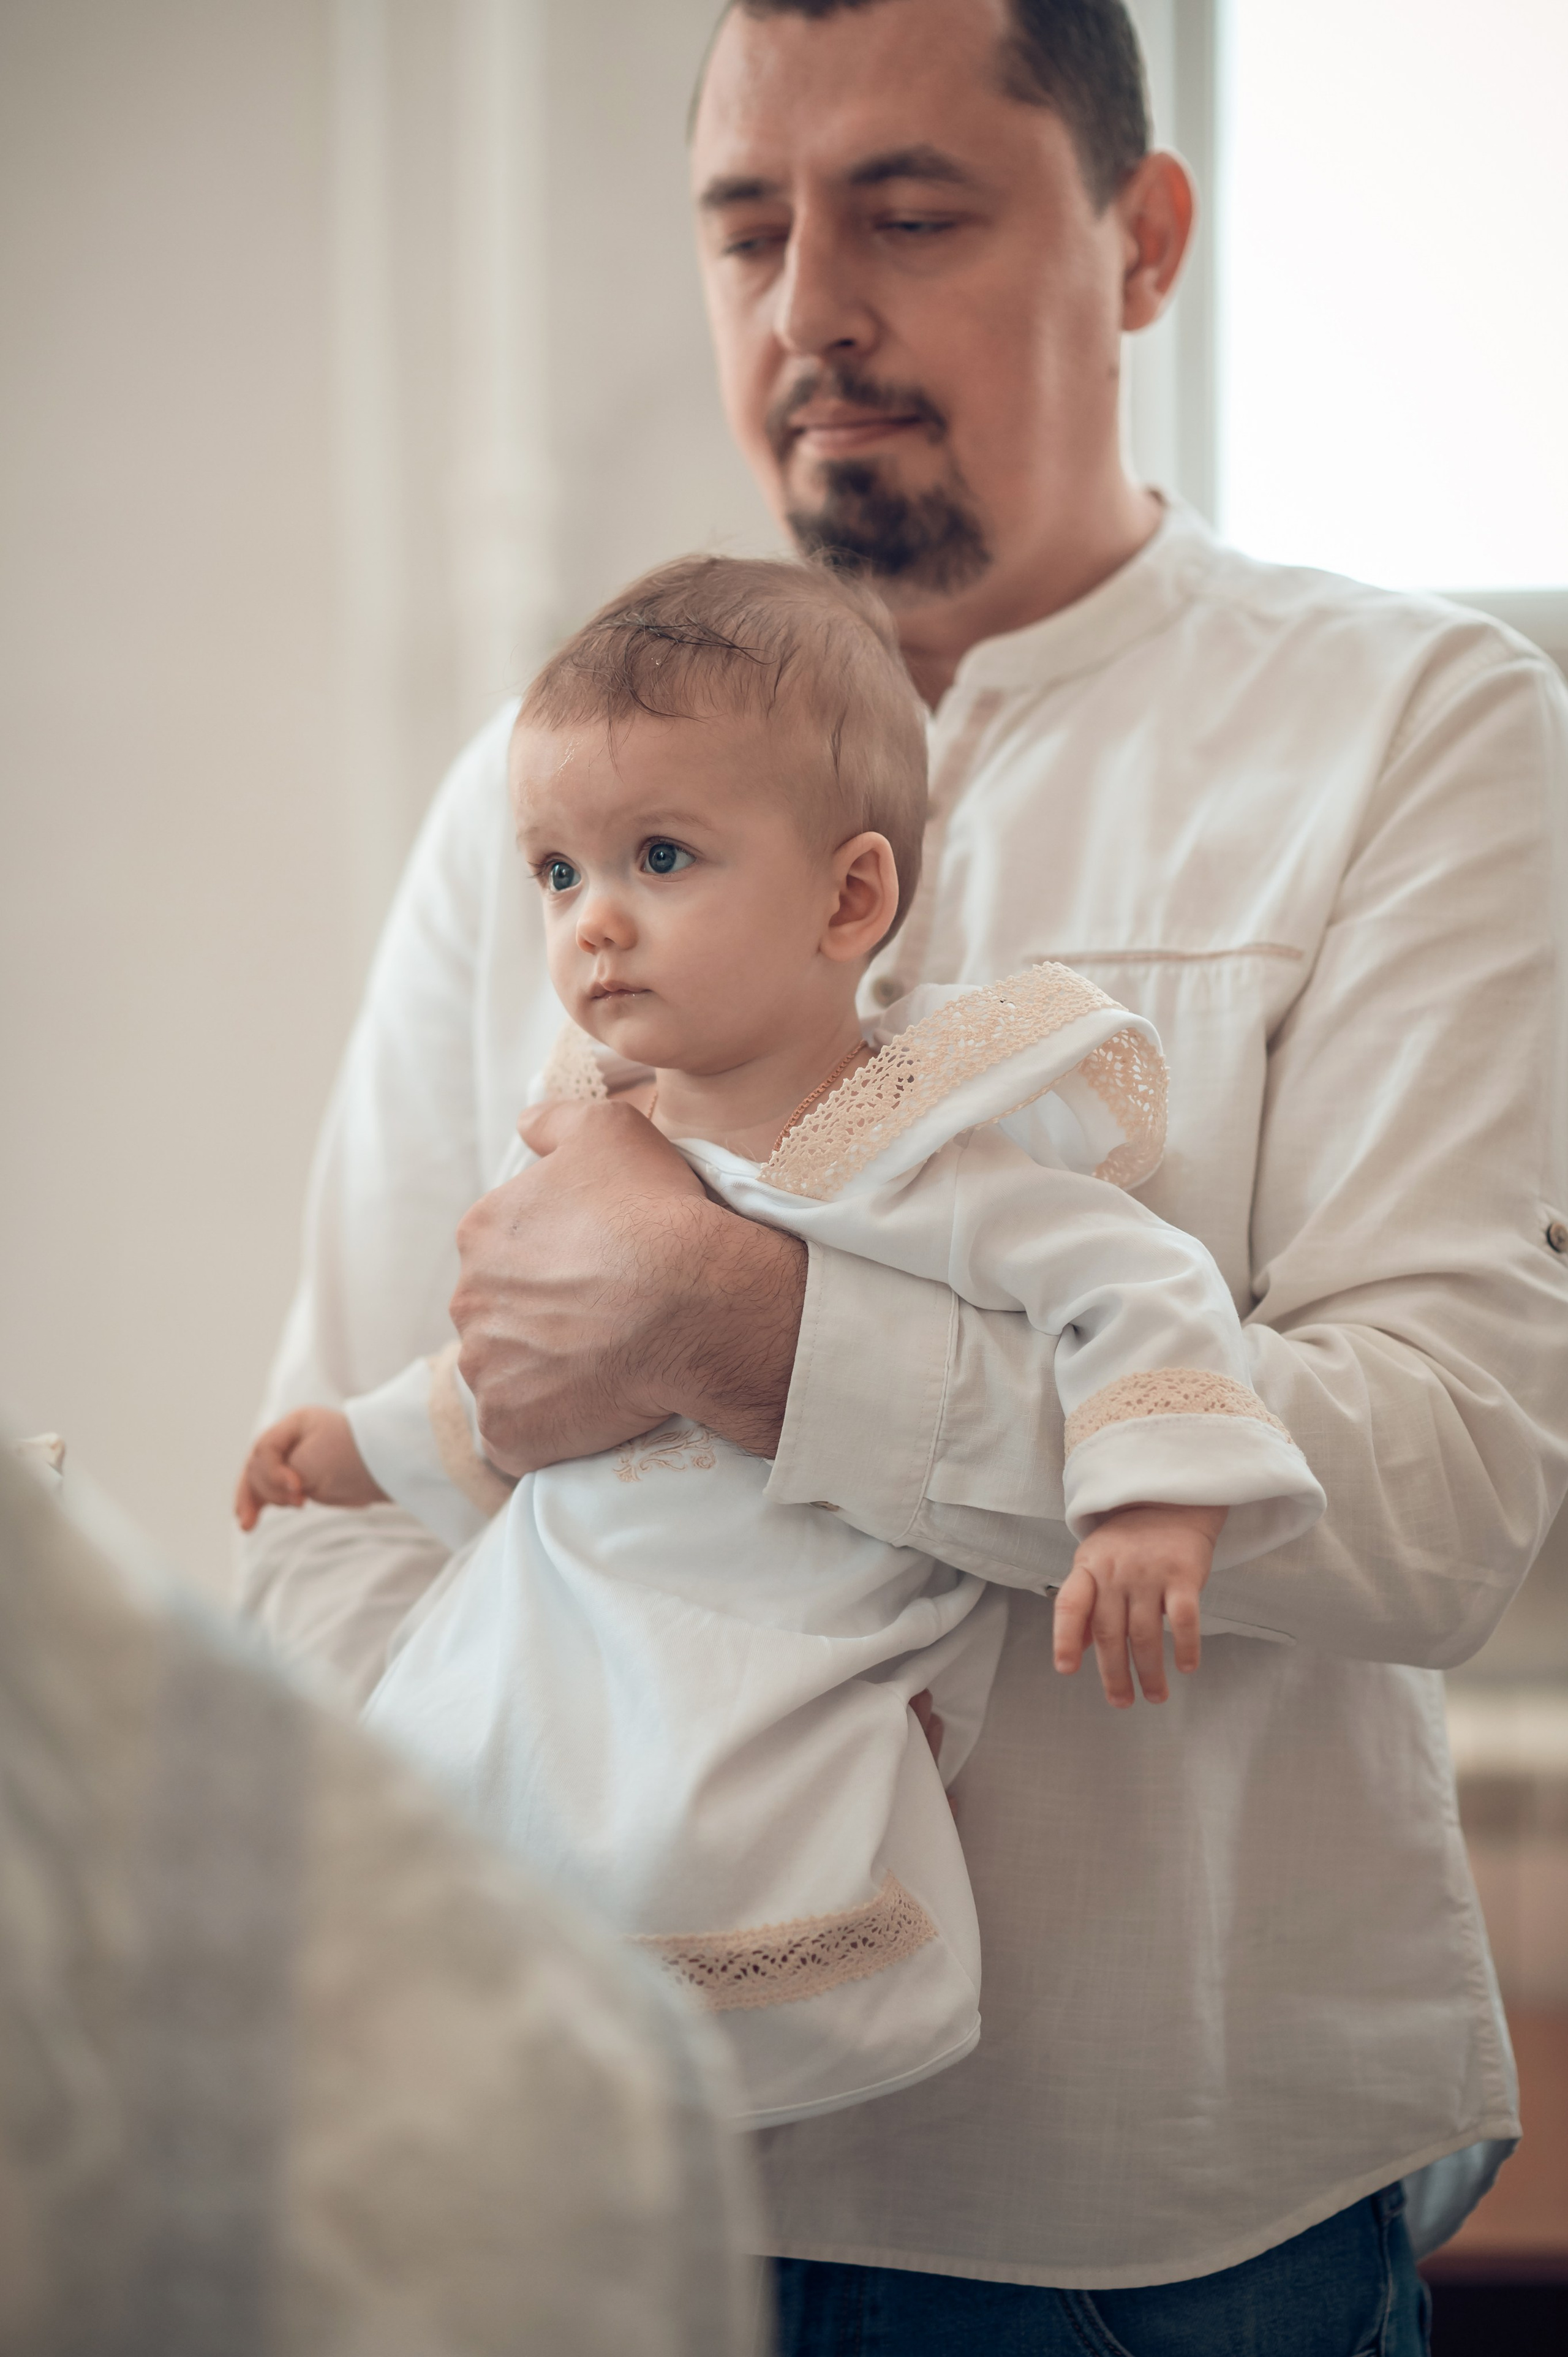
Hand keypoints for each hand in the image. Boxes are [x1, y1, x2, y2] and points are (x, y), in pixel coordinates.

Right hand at [234, 1406, 387, 1530]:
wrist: (386, 1470)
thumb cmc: (352, 1458)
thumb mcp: (314, 1461)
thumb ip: (281, 1474)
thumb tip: (260, 1495)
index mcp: (293, 1424)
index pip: (264, 1449)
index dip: (273, 1472)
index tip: (298, 1486)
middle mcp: (288, 1440)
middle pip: (257, 1466)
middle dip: (270, 1487)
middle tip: (301, 1500)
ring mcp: (290, 1461)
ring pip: (258, 1482)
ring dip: (265, 1499)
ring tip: (293, 1505)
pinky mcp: (296, 1483)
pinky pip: (266, 1493)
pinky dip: (257, 1505)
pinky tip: (247, 1524)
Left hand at [450, 1098, 807, 1477]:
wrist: (693, 1304)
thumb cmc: (654, 1214)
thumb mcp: (609, 1130)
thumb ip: (556, 1121)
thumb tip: (526, 1123)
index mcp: (482, 1232)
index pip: (505, 1250)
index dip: (556, 1260)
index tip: (600, 1268)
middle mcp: (468, 1300)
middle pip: (501, 1313)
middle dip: (542, 1318)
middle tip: (606, 1320)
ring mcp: (484, 1371)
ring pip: (506, 1374)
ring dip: (543, 1374)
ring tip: (605, 1368)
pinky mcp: (509, 1430)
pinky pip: (518, 1435)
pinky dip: (547, 1429)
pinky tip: (592, 1413)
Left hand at [1052, 1502, 1227, 1707]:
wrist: (1170, 1499)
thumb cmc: (1130, 1540)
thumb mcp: (1096, 1563)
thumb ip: (1084, 1605)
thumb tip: (1072, 1651)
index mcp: (1088, 1568)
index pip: (1070, 1605)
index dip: (1064, 1639)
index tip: (1066, 1670)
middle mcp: (1115, 1572)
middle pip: (1109, 1632)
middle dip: (1114, 1674)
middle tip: (1121, 1702)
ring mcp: (1149, 1572)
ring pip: (1145, 1633)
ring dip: (1150, 1671)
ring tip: (1155, 1696)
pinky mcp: (1183, 1573)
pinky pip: (1184, 1618)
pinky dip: (1186, 1646)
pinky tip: (1187, 1667)